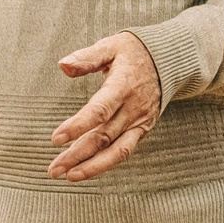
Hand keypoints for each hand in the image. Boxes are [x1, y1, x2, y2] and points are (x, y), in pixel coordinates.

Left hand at [50, 32, 160, 181]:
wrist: (170, 60)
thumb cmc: (134, 52)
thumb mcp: (111, 46)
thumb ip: (87, 58)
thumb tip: (63, 65)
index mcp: (123, 85)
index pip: (99, 111)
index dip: (78, 126)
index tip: (56, 139)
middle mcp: (133, 108)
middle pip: (103, 137)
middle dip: (77, 155)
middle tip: (53, 169)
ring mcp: (139, 121)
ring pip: (115, 151)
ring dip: (91, 167)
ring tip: (68, 176)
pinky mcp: (142, 130)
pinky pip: (124, 151)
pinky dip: (105, 163)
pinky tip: (85, 170)